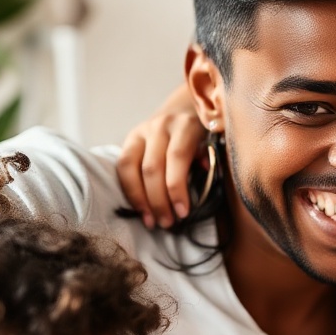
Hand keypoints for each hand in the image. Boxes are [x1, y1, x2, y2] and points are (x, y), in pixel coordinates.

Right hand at [115, 82, 206, 225]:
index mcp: (185, 125)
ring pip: (132, 168)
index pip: (177, 158)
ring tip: (151, 221)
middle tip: (167, 223)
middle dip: (159, 200)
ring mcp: (142, 131)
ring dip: (140, 199)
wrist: (183, 110)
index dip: (177, 188)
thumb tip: (206, 171)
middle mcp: (160, 125)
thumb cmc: (203, 135)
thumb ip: (209, 155)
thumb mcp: (213, 141)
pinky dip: (130, 190)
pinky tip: (139, 209)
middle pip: (152, 167)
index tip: (183, 213)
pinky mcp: (129, 139)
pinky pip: (122, 166)